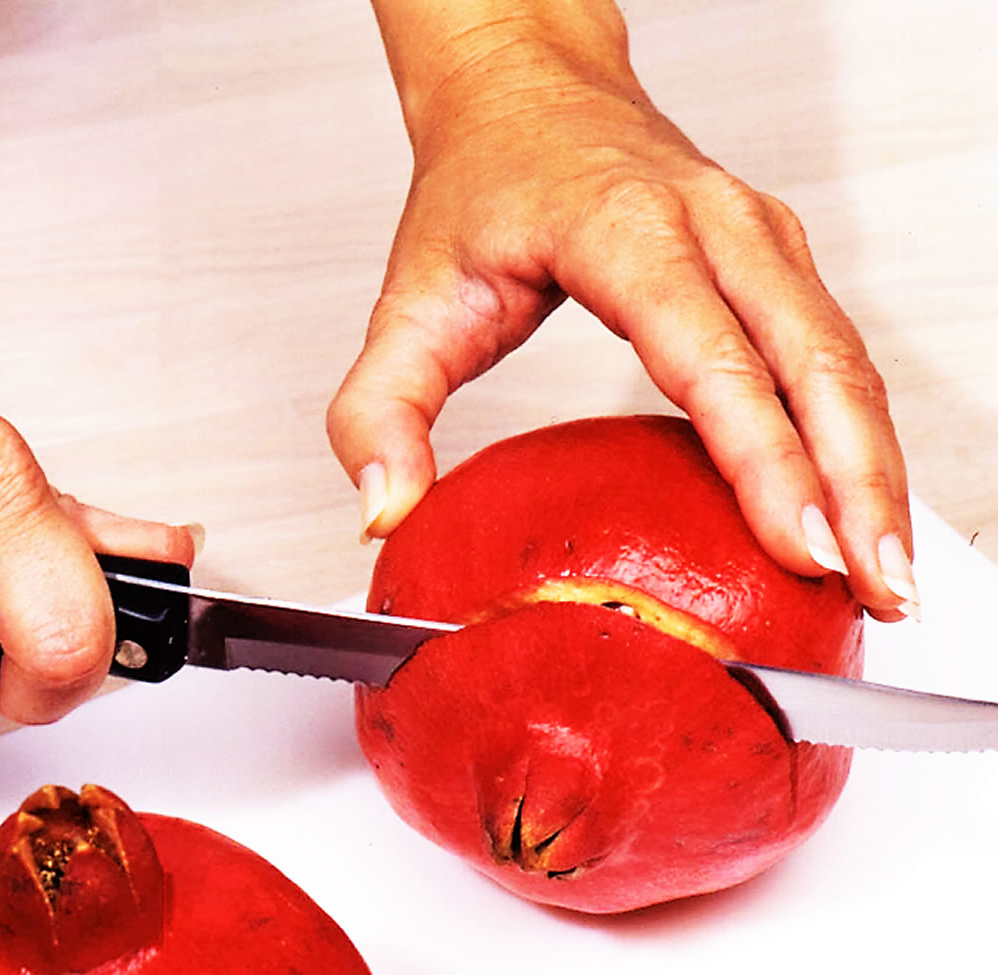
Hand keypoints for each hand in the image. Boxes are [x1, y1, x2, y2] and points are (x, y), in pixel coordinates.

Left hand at [328, 2, 914, 620]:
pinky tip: (862, 502)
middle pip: (815, 363)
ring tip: (887, 569)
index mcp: (624, 231)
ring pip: (845, 360)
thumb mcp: (407, 302)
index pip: (713, 356)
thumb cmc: (481, 189)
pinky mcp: (777, 257)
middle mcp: (713, 225)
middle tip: (874, 589)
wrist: (529, 94)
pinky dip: (859, 433)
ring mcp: (759, 235)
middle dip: (856, 486)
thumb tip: (386, 512)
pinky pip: (837, 352)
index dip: (767, 457)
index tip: (801, 544)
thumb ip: (378, 413)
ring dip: (877, 470)